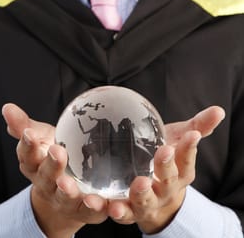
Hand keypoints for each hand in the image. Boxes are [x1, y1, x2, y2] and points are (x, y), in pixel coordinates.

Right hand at [2, 103, 107, 237]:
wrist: (65, 192)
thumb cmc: (52, 157)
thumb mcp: (41, 139)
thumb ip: (25, 125)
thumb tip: (7, 108)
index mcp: (35, 164)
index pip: (27, 155)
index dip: (27, 145)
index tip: (29, 133)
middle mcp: (47, 183)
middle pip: (46, 175)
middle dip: (51, 164)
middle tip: (57, 151)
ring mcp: (64, 198)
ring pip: (64, 196)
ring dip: (67, 190)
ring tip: (68, 183)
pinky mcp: (84, 208)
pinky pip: (90, 209)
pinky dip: (94, 206)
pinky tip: (99, 201)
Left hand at [107, 106, 224, 233]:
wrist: (154, 193)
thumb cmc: (166, 161)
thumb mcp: (177, 141)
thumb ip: (196, 127)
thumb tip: (218, 111)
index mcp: (180, 173)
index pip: (187, 160)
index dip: (190, 148)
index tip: (192, 134)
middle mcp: (166, 190)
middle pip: (168, 181)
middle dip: (166, 167)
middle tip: (164, 152)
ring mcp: (147, 203)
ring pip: (146, 201)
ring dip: (142, 194)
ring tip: (139, 184)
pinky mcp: (128, 211)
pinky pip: (121, 212)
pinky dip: (114, 210)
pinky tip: (106, 204)